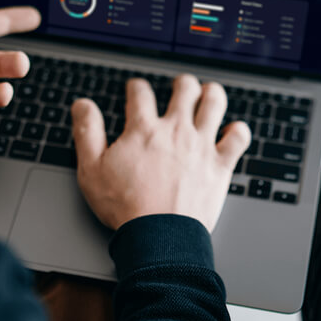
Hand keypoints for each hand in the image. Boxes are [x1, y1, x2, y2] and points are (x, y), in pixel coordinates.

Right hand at [71, 74, 250, 231]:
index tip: (135, 89)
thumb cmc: (125, 206)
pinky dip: (238, 131)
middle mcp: (176, 131)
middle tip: (180, 87)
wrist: (159, 237)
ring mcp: (201, 146)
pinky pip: (238, 138)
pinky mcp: (220, 165)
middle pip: (185, 89)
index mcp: (144, 130)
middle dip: (182, 84)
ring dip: (212, 94)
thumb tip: (82, 105)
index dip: (136, 87)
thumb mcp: (91, 169)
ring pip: (214, 103)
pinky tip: (233, 131)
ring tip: (209, 94)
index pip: (140, 93)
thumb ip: (87, 132)